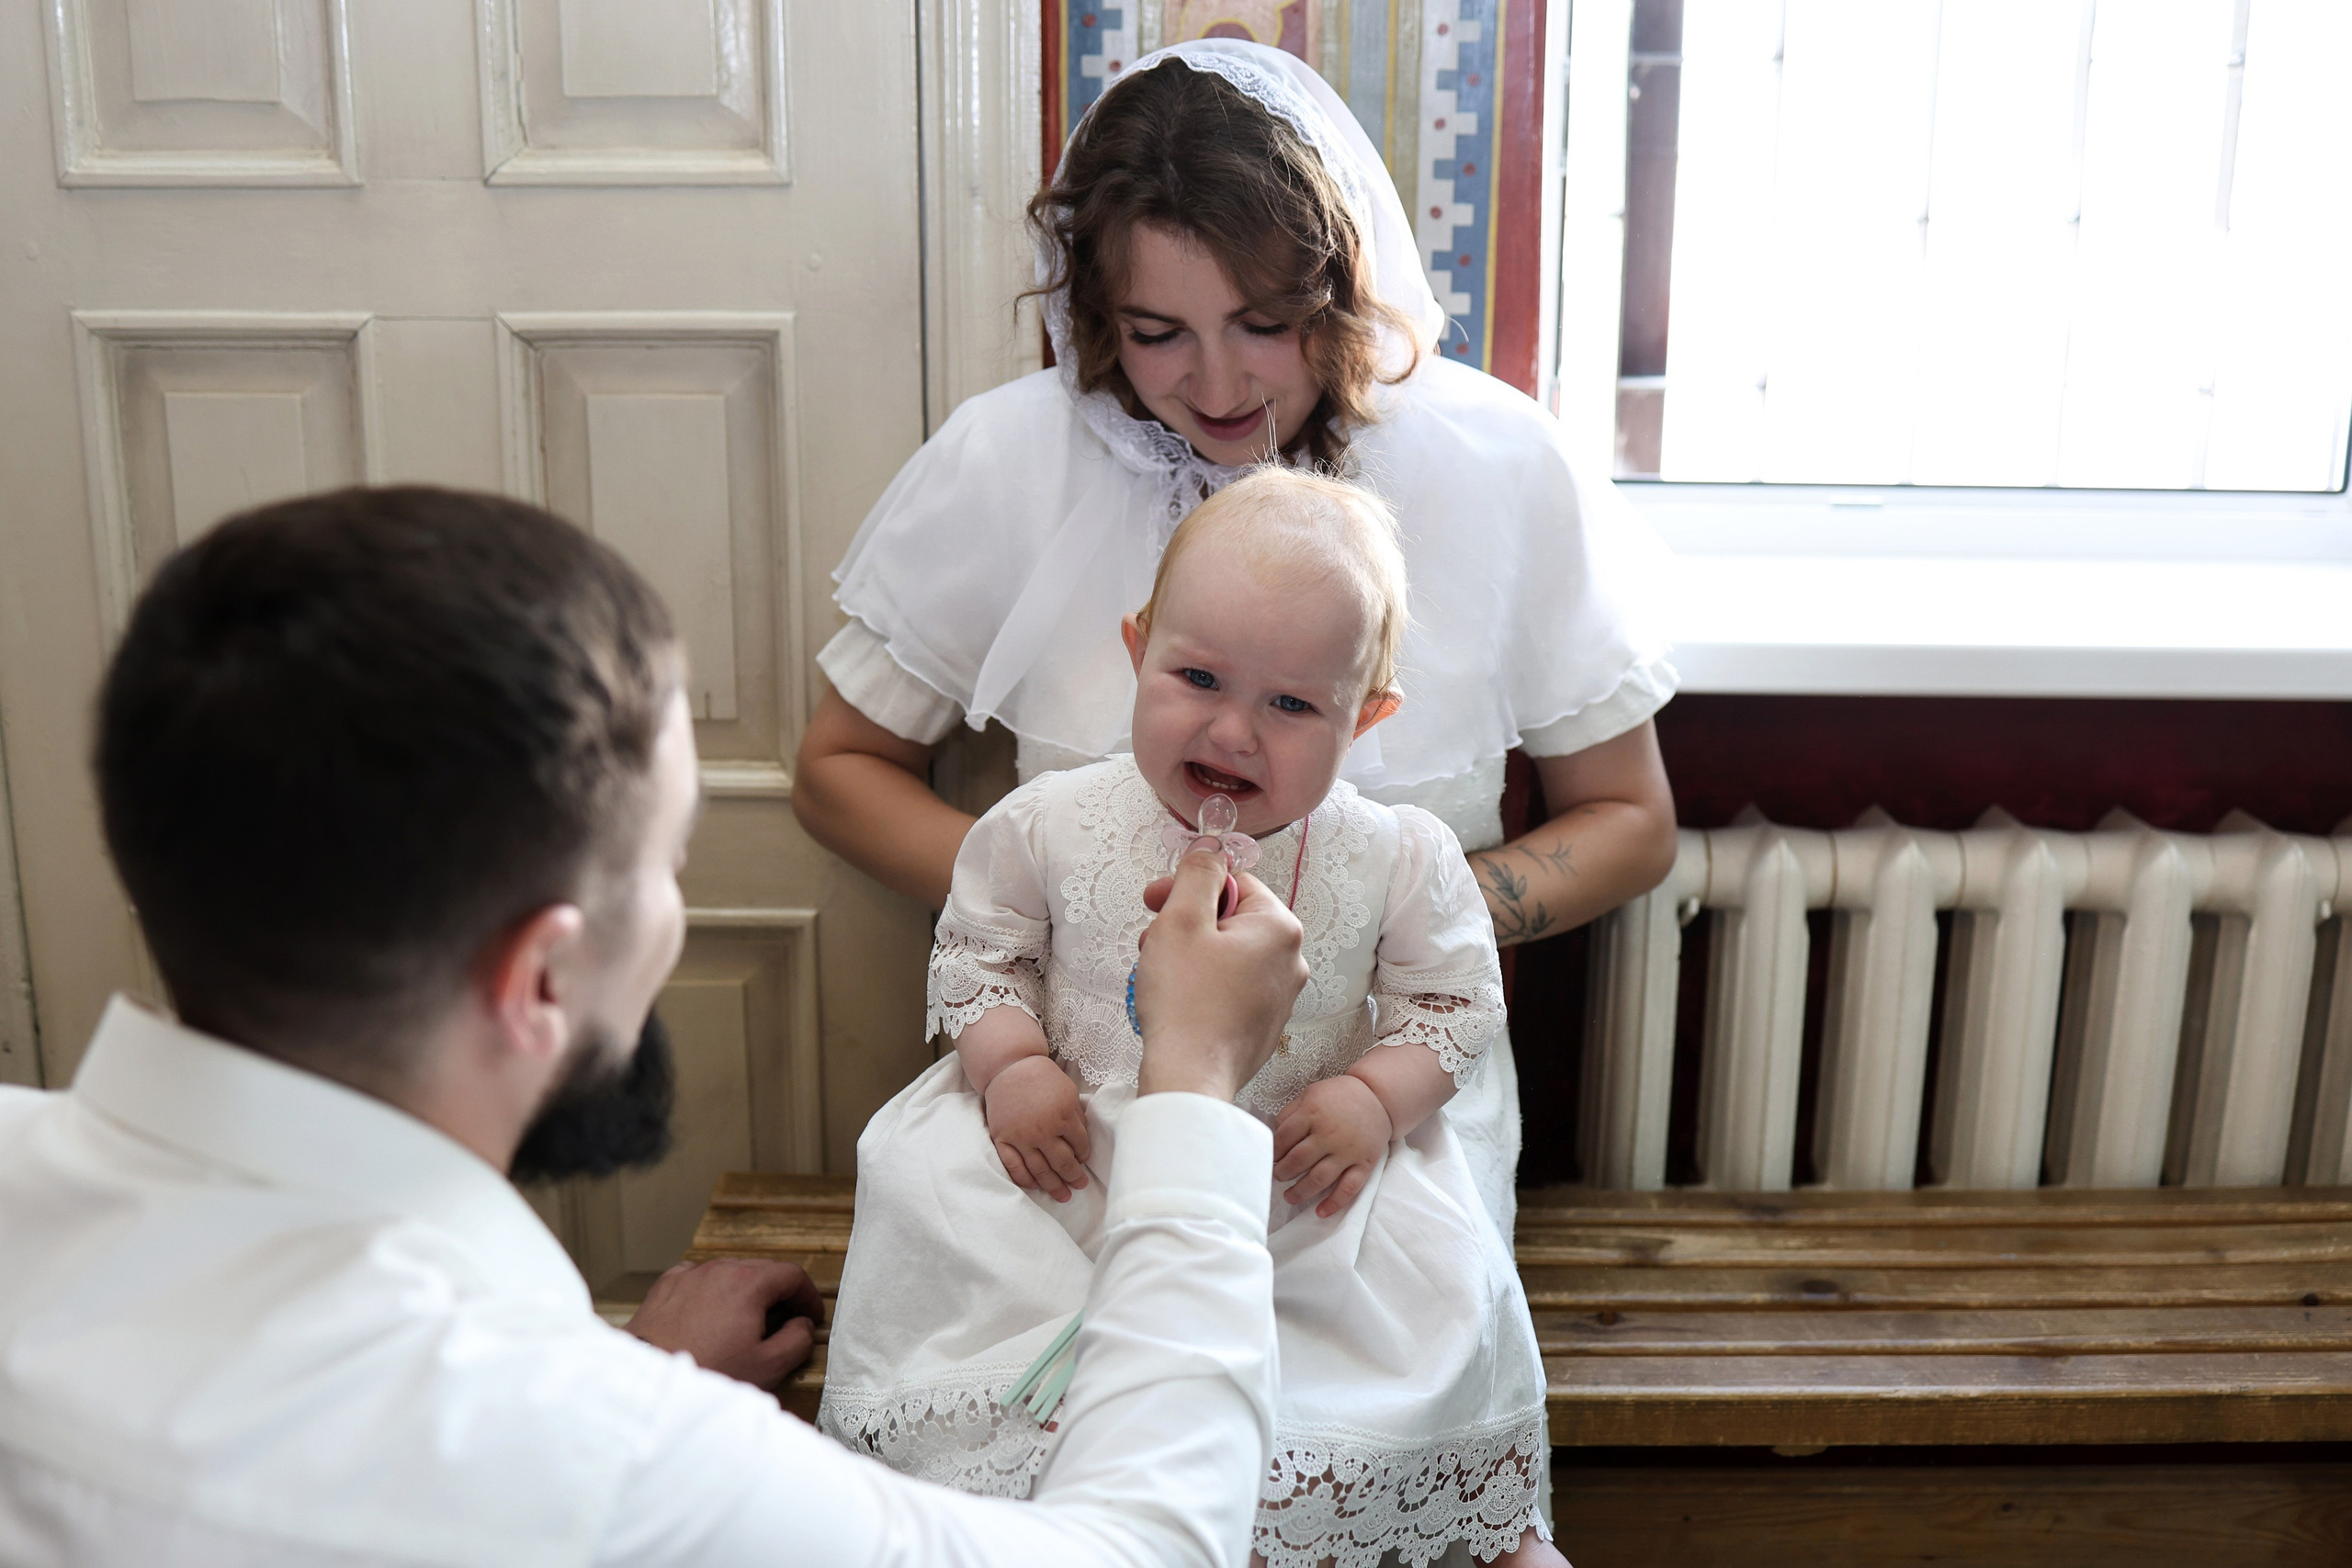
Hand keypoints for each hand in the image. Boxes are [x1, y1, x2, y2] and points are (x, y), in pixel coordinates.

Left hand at [626, 1258, 821, 1392]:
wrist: (649, 1381)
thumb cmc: (707, 1373)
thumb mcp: (767, 1366)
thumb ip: (797, 1341)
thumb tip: (803, 1326)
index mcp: (749, 1283)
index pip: (792, 1275)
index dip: (808, 1296)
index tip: (811, 1315)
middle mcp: (719, 1269)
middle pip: (762, 1271)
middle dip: (779, 1294)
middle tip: (785, 1321)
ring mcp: (690, 1275)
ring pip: (729, 1274)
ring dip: (744, 1293)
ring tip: (745, 1323)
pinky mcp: (666, 1286)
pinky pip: (698, 1280)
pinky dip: (711, 1293)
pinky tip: (709, 1316)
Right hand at [984, 1054, 1091, 1201]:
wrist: (1009, 1068)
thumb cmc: (1043, 1078)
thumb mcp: (1069, 1092)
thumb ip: (1077, 1118)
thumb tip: (1083, 1144)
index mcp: (1064, 1116)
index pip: (1080, 1145)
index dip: (1084, 1156)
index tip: (1083, 1161)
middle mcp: (1043, 1129)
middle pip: (1062, 1162)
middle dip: (1073, 1177)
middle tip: (1080, 1186)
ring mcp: (1021, 1137)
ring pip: (1040, 1170)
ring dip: (1053, 1186)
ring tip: (1063, 1196)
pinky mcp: (1002, 1139)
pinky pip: (1014, 1166)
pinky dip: (1025, 1180)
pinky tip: (1034, 1187)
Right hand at [1134, 845, 1308, 1101]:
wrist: (1190, 1077)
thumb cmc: (1185, 1001)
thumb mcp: (1182, 919)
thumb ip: (1198, 872)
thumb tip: (1211, 847)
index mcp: (1279, 927)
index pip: (1234, 882)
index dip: (1188, 887)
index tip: (1155, 901)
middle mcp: (1291, 960)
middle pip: (1231, 919)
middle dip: (1187, 923)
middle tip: (1153, 941)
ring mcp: (1281, 996)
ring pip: (1228, 954)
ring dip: (1191, 954)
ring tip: (1161, 973)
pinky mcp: (1264, 1024)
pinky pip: (1231, 988)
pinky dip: (1203, 985)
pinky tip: (1177, 1000)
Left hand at [1273, 1074, 1392, 1216]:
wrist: (1379, 1097)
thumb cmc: (1339, 1096)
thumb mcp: (1311, 1094)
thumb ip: (1291, 1113)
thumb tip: (1274, 1134)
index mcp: (1312, 1113)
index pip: (1284, 1139)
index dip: (1273, 1152)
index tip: (1270, 1159)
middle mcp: (1329, 1135)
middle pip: (1297, 1161)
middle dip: (1282, 1173)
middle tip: (1277, 1176)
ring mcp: (1347, 1152)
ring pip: (1319, 1179)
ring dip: (1300, 1192)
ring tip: (1289, 1197)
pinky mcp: (1364, 1164)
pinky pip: (1349, 1188)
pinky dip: (1334, 1203)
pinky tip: (1320, 1213)